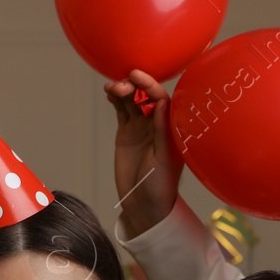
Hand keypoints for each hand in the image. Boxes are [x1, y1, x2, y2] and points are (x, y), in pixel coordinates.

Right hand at [104, 70, 181, 238]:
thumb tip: (162, 103)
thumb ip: (162, 131)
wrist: (144, 204)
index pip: (162, 99)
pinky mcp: (127, 132)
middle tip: (121, 85)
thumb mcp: (163, 160)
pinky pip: (122, 110)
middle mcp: (157, 124)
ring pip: (132, 100)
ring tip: (111, 88)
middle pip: (146, 96)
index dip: (150, 85)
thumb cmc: (160, 186)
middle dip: (134, 86)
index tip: (137, 76)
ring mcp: (142, 127)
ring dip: (123, 90)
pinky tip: (109, 92)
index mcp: (170, 128)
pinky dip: (116, 100)